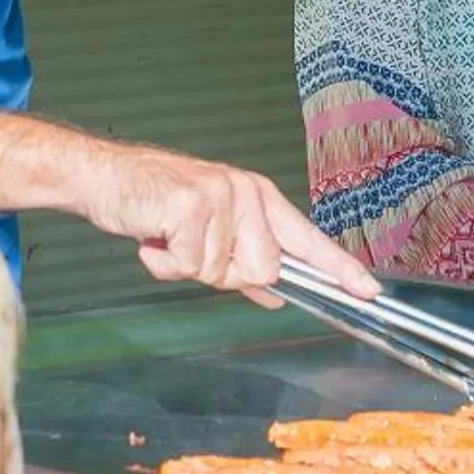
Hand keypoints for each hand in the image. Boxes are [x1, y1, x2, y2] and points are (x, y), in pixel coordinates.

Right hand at [82, 145, 378, 303]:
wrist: (106, 178)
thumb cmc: (154, 204)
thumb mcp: (207, 232)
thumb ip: (243, 263)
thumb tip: (275, 294)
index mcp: (257, 199)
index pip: (307, 240)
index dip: (339, 268)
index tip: (368, 291)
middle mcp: (247, 194)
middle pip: (263, 270)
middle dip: (222, 274)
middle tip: (188, 247)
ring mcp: (222, 196)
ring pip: (220, 273)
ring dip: (183, 267)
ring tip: (164, 236)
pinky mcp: (192, 204)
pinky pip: (188, 264)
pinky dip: (162, 263)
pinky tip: (151, 236)